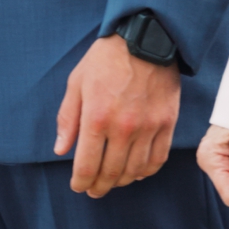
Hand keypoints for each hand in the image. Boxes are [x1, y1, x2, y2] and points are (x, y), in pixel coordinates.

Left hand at [54, 37, 180, 197]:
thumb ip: (68, 118)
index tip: (78, 186)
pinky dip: (147, 171)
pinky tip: (138, 171)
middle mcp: (123, 127)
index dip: (81, 182)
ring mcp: (148, 127)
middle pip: (111, 173)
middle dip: (99, 187)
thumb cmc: (107, 58)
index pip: (87, 166)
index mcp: (96, 117)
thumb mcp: (77, 82)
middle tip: (94, 190)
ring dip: (122, 181)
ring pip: (135, 170)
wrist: (147, 38)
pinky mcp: (167, 123)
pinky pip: (158, 158)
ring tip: (114, 181)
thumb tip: (61, 149)